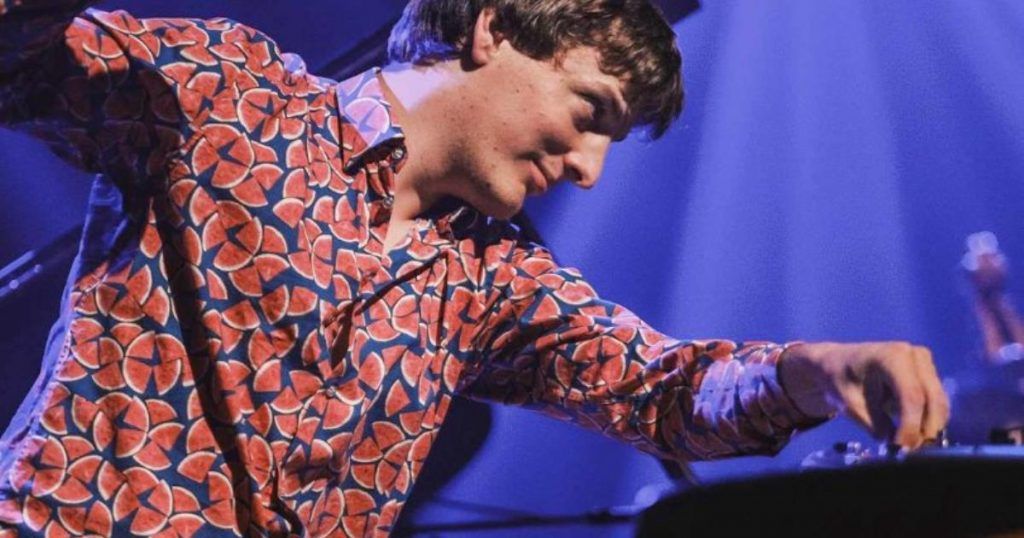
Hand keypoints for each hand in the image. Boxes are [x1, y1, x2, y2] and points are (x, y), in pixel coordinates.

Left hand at [778, 342, 949, 448]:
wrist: (838, 362)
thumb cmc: (840, 379)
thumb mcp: (851, 405)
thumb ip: (876, 425)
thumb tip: (898, 447)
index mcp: (891, 357)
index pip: (911, 396)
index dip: (911, 425)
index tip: (901, 447)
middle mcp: (914, 355)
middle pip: (931, 398)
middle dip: (923, 429)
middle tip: (908, 451)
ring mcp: (924, 362)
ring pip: (938, 401)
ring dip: (928, 426)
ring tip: (908, 443)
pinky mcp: (928, 371)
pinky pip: (936, 400)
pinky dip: (928, 419)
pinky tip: (912, 431)